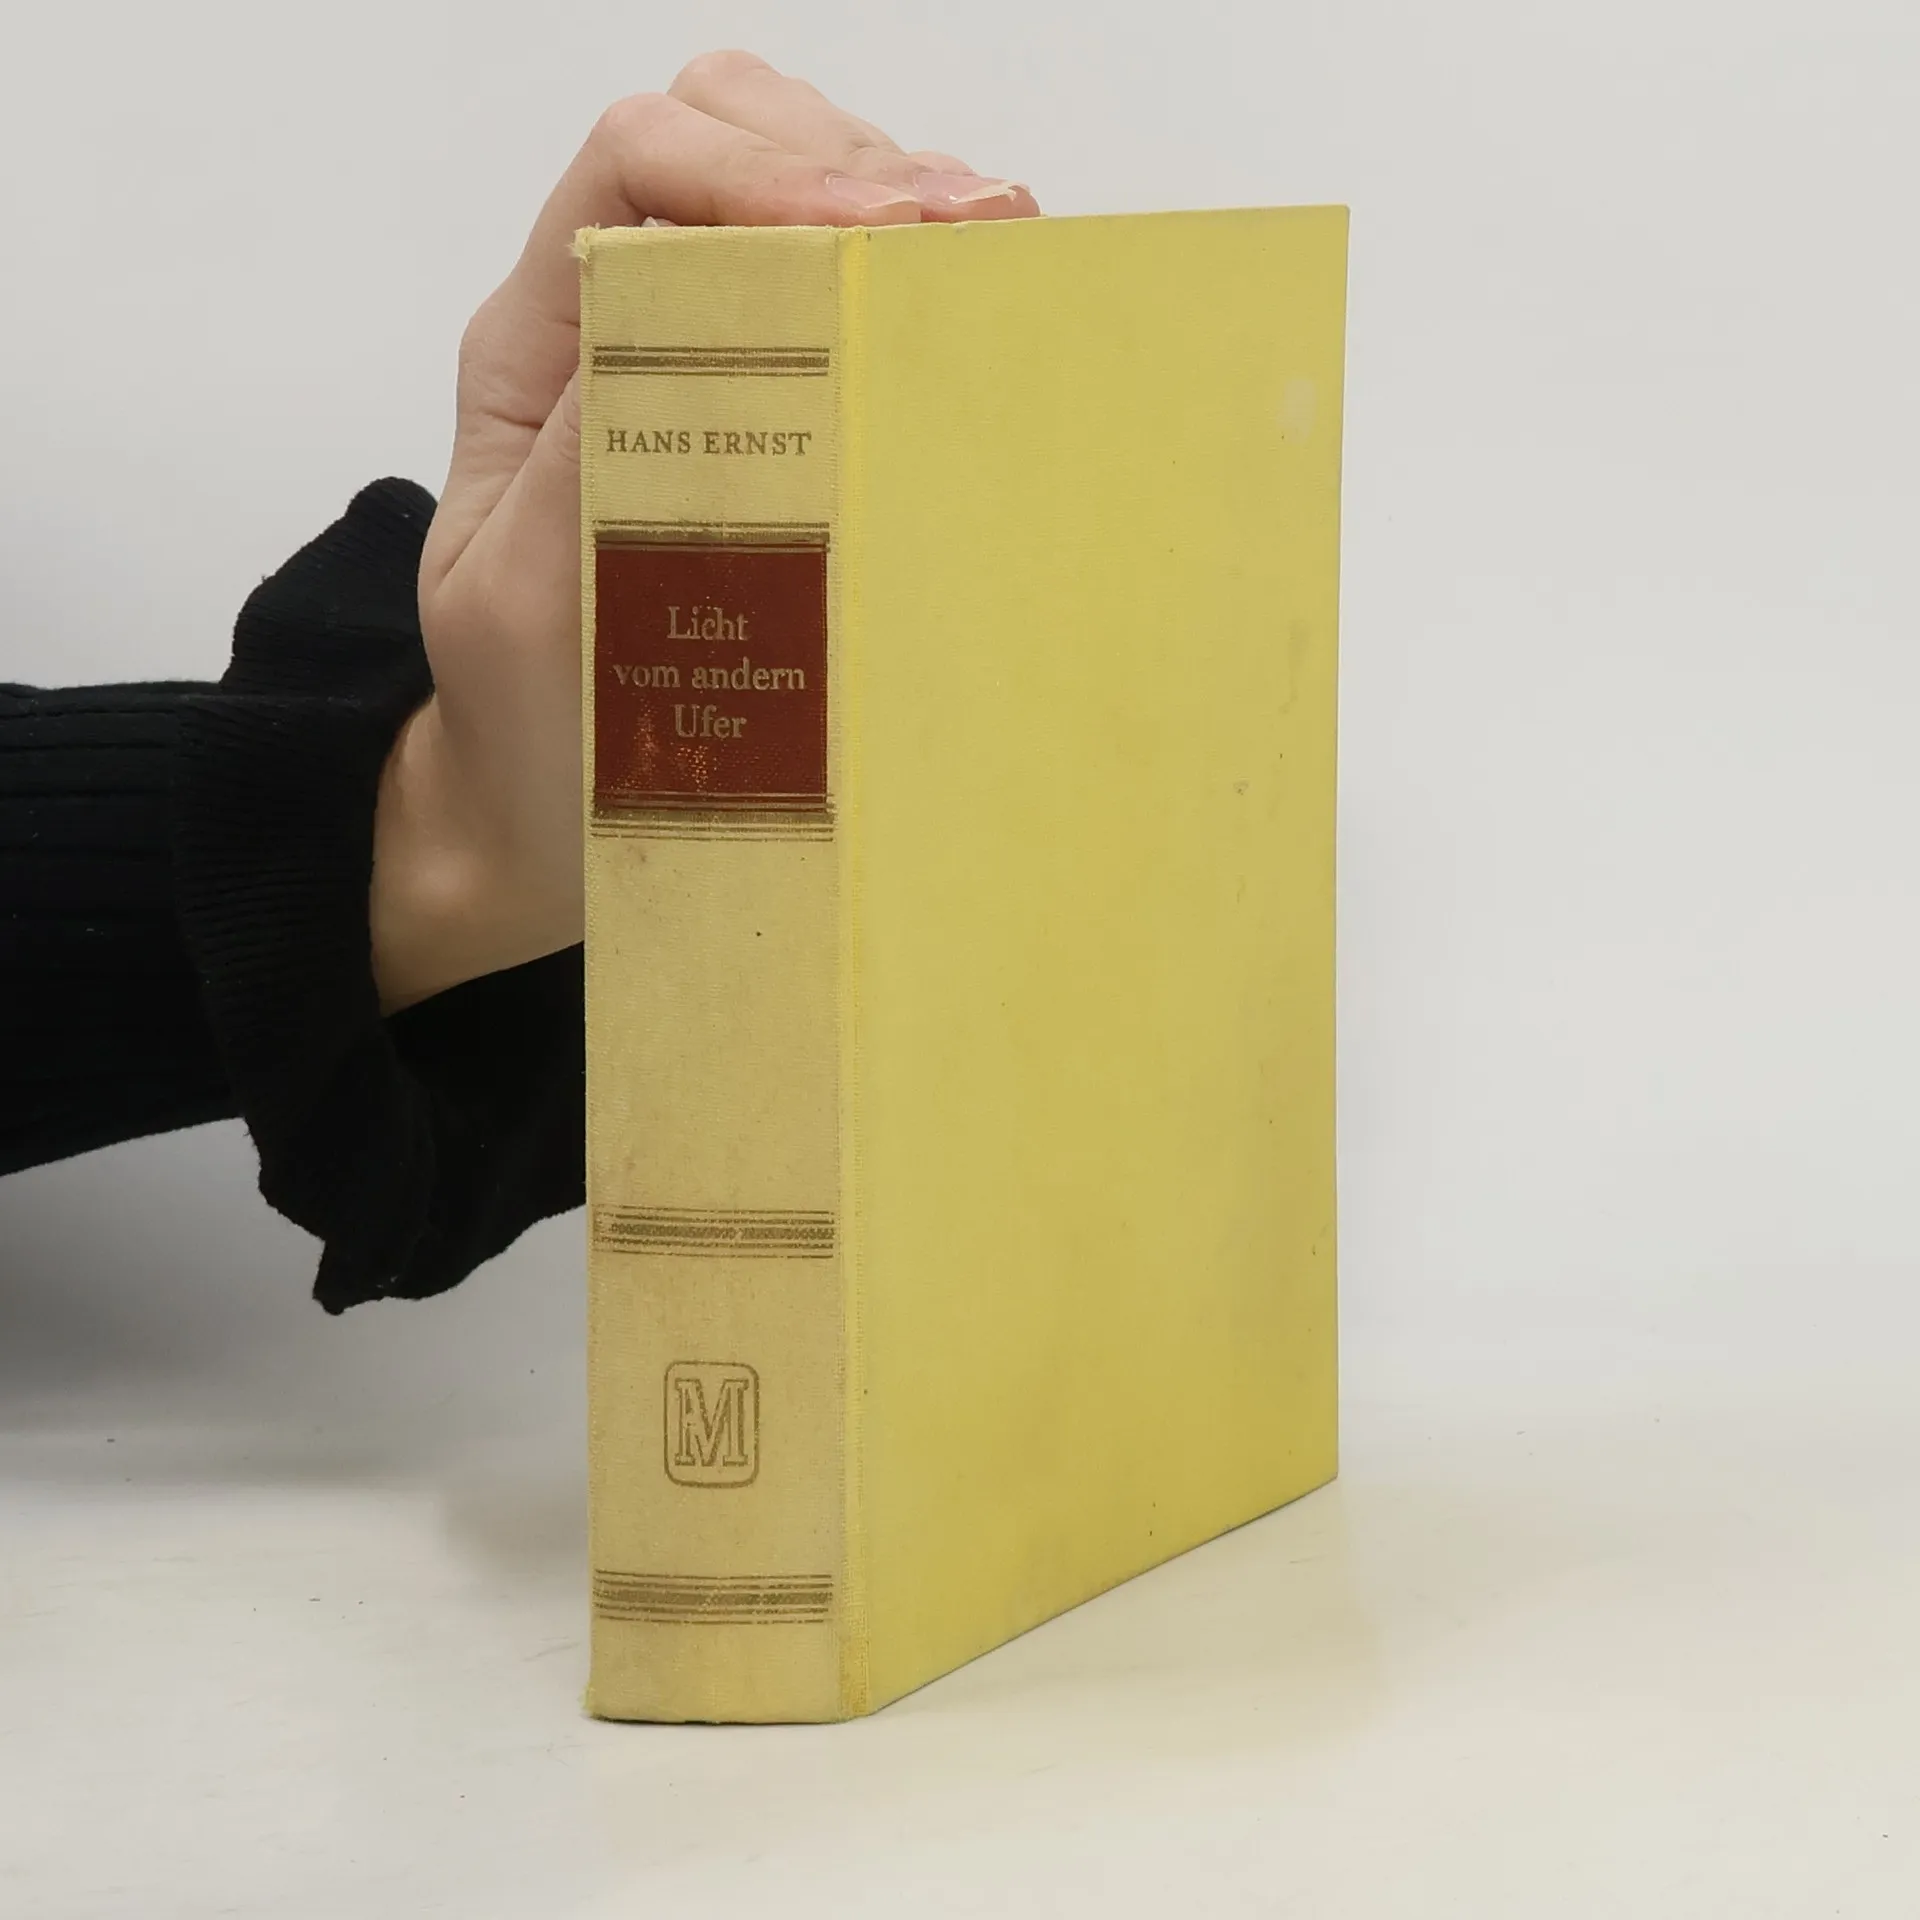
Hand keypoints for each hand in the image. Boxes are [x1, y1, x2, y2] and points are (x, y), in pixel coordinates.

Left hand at [368, 51, 1040, 1010]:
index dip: (746, 170)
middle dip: (839, 160)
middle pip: (720, 135)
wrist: (542, 812)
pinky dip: (910, 274)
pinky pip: (840, 292)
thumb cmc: (525, 724)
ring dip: (887, 198)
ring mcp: (702, 361)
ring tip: (976, 254)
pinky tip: (967, 303)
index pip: (631, 169)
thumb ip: (577, 463)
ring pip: (789, 186)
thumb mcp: (519, 607)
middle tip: (954, 234)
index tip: (858, 236)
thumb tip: (679, 311)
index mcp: (538, 354)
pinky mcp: (775, 416)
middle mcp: (616, 327)